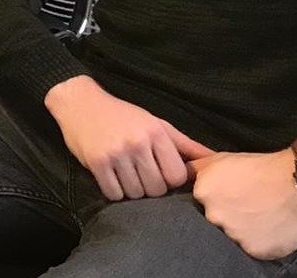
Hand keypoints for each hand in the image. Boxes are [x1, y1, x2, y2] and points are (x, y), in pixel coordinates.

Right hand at [44, 75, 211, 200]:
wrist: (80, 103)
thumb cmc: (122, 114)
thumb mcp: (156, 123)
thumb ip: (185, 144)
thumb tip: (216, 160)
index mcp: (156, 133)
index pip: (176, 176)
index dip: (169, 179)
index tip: (158, 171)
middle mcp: (138, 143)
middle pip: (157, 189)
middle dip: (150, 187)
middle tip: (140, 175)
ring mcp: (116, 153)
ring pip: (135, 193)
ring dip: (131, 190)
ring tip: (125, 175)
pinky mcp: (96, 162)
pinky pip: (113, 193)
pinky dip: (114, 192)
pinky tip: (112, 178)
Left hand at [192, 148, 296, 259]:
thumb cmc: (262, 168)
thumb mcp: (223, 159)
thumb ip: (197, 168)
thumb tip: (180, 171)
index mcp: (203, 193)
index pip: (201, 204)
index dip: (218, 201)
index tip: (232, 196)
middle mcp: (213, 215)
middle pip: (215, 221)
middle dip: (228, 216)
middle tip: (248, 206)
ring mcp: (233, 234)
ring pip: (232, 236)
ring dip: (244, 229)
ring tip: (261, 215)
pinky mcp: (253, 249)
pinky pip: (251, 248)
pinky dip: (260, 241)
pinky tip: (269, 226)